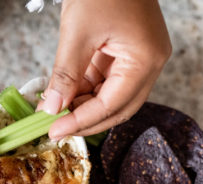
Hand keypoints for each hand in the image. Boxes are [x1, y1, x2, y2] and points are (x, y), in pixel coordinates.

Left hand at [40, 0, 171, 138]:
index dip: (82, 122)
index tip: (54, 131)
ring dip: (86, 107)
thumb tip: (52, 109)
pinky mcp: (131, 53)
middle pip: (119, 108)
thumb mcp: (77, 32)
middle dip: (86, 121)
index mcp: (145, 59)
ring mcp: (143, 58)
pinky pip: (110, 81)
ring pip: (114, 97)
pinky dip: (88, 91)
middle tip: (55, 129)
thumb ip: (65, 74)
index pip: (112, 105)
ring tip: (56, 111)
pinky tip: (66, 95)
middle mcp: (151, 63)